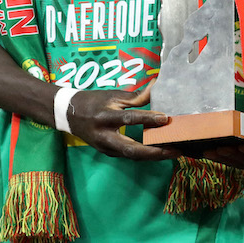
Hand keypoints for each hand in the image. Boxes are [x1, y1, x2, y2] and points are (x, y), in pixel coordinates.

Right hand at [66, 86, 180, 161]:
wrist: (68, 114)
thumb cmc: (92, 101)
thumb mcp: (112, 95)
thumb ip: (135, 96)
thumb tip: (156, 88)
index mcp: (105, 117)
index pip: (129, 119)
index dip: (148, 118)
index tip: (165, 118)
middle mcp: (104, 136)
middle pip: (132, 149)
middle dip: (155, 152)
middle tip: (175, 149)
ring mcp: (105, 148)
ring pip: (132, 156)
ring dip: (153, 156)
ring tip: (173, 151)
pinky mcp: (107, 153)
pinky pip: (128, 155)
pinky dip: (144, 154)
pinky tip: (158, 151)